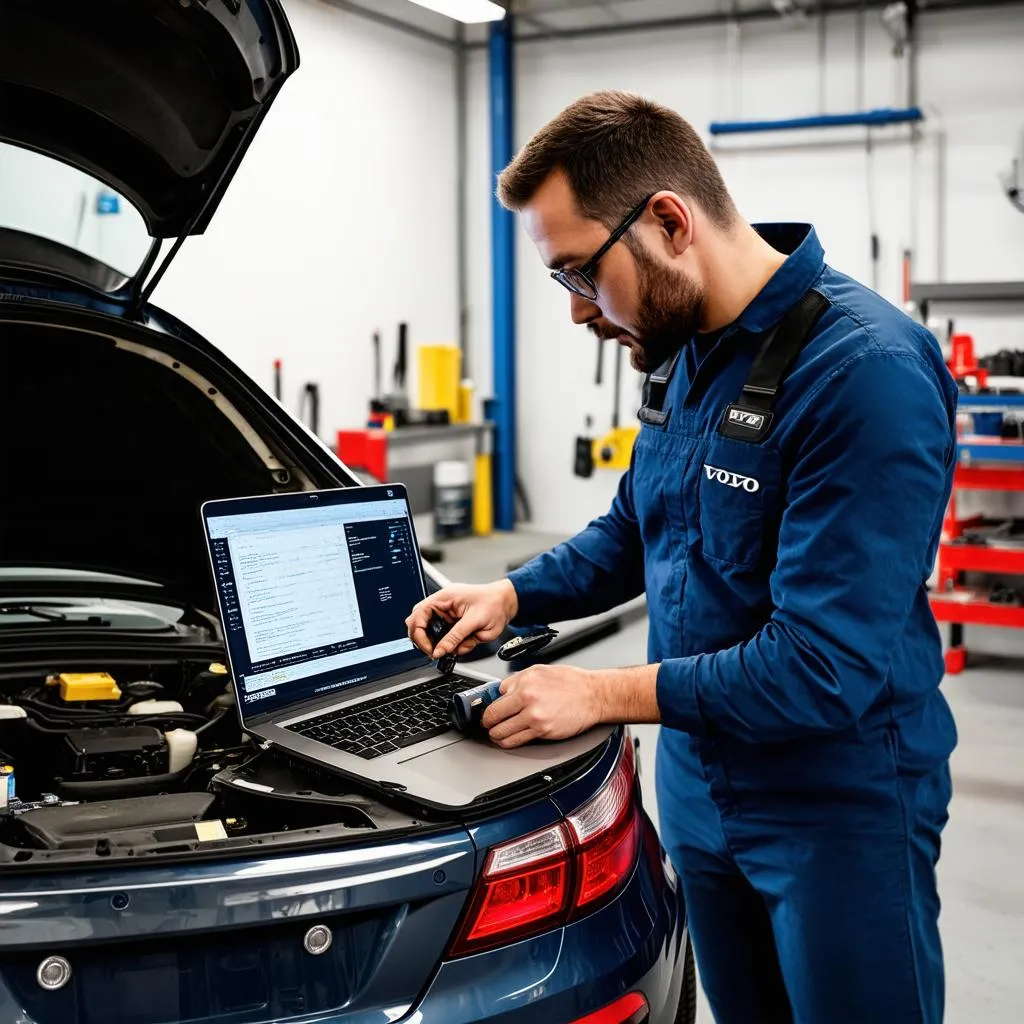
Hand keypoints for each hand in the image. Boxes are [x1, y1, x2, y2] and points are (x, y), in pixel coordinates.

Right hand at [406, 579, 518, 658]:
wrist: (507, 602)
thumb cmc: (495, 604)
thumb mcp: (476, 622)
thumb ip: (456, 637)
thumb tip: (440, 650)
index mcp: (444, 598)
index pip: (418, 616)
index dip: (420, 635)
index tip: (431, 650)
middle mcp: (441, 604)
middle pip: (417, 623)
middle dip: (425, 640)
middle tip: (435, 652)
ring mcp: (445, 613)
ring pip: (429, 631)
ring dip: (438, 642)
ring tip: (452, 648)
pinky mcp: (451, 621)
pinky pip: (442, 635)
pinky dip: (450, 644)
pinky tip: (461, 644)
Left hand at [482, 664, 604, 748]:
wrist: (593, 695)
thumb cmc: (571, 682)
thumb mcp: (539, 670)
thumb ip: (517, 680)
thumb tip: (501, 691)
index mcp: (525, 683)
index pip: (494, 698)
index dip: (488, 706)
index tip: (488, 710)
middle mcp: (527, 699)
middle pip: (493, 716)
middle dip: (487, 722)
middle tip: (487, 723)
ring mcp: (535, 717)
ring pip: (501, 732)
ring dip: (495, 734)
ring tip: (496, 733)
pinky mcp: (543, 731)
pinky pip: (517, 741)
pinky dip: (508, 742)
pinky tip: (508, 739)